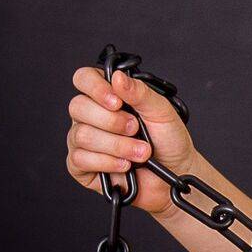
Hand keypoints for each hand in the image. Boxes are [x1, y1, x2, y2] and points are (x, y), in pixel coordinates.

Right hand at [66, 65, 196, 219]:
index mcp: (109, 96)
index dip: (96, 88)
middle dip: (112, 121)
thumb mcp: (161, 111)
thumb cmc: (169, 140)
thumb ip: (140, 92)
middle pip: (78, 106)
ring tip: (139, 151)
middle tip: (135, 129)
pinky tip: (125, 165)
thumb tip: (117, 77)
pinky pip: (80, 159)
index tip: (118, 102)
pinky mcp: (80, 165)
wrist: (174, 174)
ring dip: (117, 145)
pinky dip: (108, 162)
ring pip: (82, 135)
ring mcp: (82, 140)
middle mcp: (91, 115)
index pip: (84, 79)